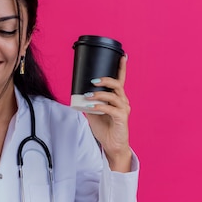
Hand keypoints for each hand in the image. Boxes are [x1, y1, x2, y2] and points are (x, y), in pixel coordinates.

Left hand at [84, 54, 131, 171]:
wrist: (112, 145)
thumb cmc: (105, 129)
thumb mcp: (93, 113)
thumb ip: (89, 103)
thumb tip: (78, 95)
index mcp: (117, 98)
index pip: (121, 80)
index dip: (122, 68)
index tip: (122, 56)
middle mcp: (123, 102)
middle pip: (118, 85)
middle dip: (105, 80)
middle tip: (93, 81)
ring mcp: (123, 110)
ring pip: (114, 96)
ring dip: (100, 94)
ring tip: (88, 95)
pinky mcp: (122, 118)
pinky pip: (111, 109)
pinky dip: (100, 106)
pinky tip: (92, 107)